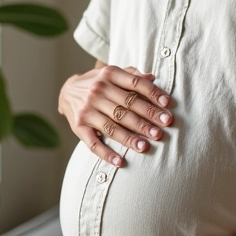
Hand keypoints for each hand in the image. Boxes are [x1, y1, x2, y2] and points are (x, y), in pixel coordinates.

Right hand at [58, 65, 174, 166]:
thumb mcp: (112, 73)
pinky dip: (106, 154)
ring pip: (112, 126)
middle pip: (127, 106)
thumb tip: (153, 77)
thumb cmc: (98, 83)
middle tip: (162, 129)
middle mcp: (98, 90)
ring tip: (146, 146)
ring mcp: (87, 109)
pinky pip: (93, 143)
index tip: (168, 104)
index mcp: (109, 74)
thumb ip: (132, 75)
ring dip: (130, 138)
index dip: (153, 94)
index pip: (135, 84)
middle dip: (146, 118)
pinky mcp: (79, 126)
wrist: (67, 91)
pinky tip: (120, 162)